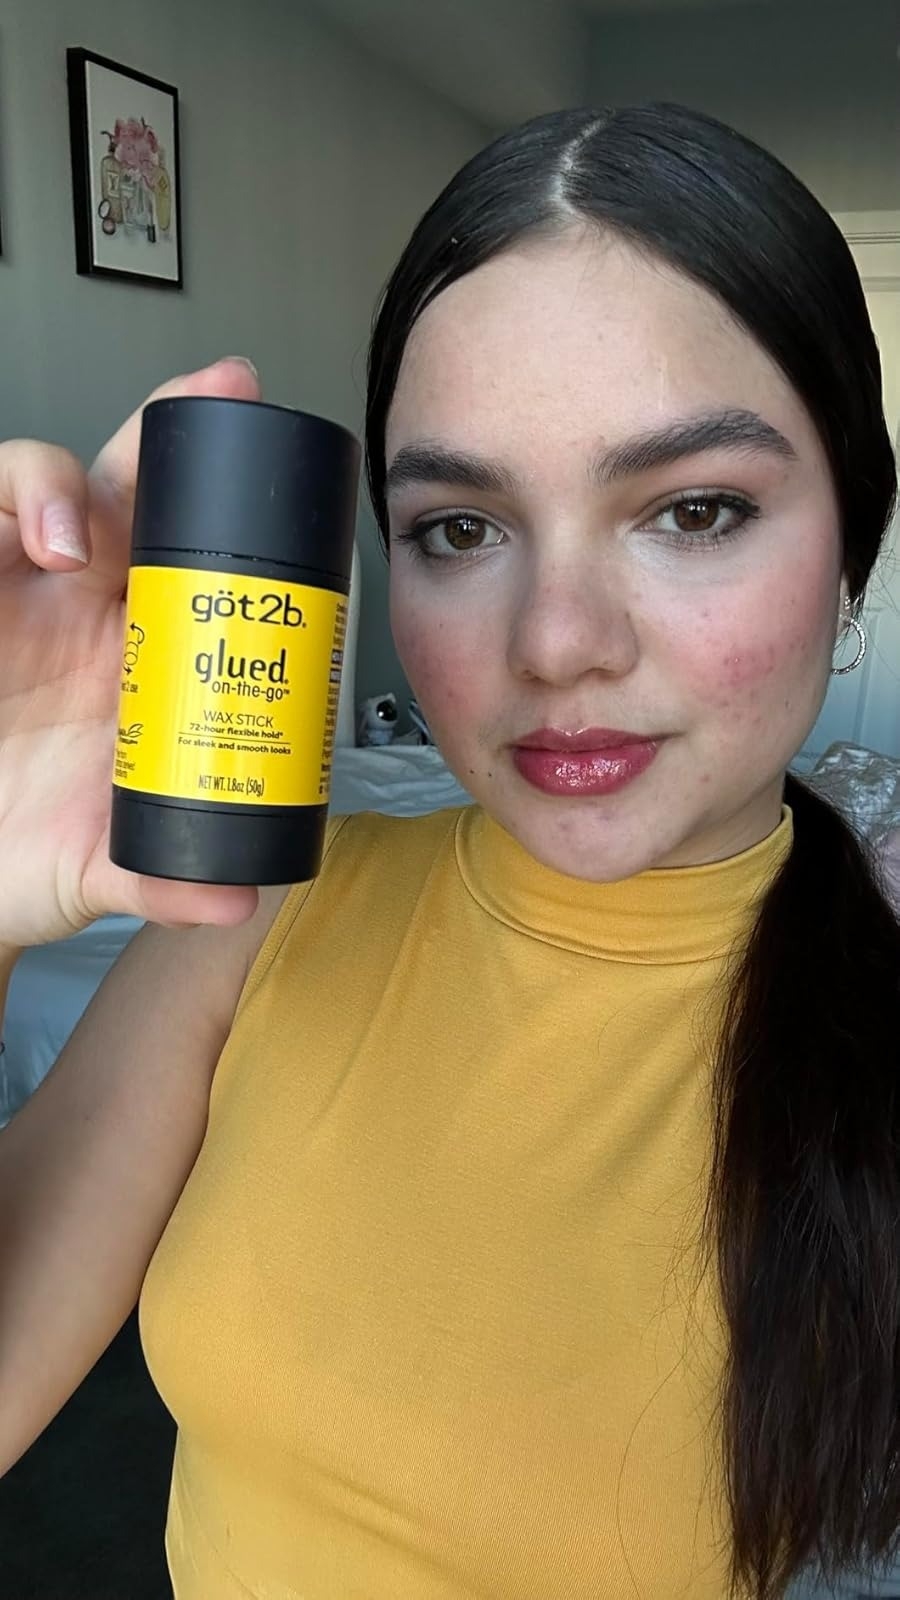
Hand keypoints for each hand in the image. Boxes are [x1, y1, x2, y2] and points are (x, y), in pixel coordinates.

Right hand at [0, 359, 262, 949]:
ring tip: (69, 541)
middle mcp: (83, 605)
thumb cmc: (19, 848)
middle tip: (220, 396)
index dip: (235, 499)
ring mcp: (16, 590)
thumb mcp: (101, 868)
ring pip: (41, 483)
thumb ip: (166, 879)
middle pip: (129, 489)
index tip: (283, 462)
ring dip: (60, 485)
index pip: (192, 554)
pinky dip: (7, 508)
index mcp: (140, 652)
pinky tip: (32, 548)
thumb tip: (244, 896)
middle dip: (172, 431)